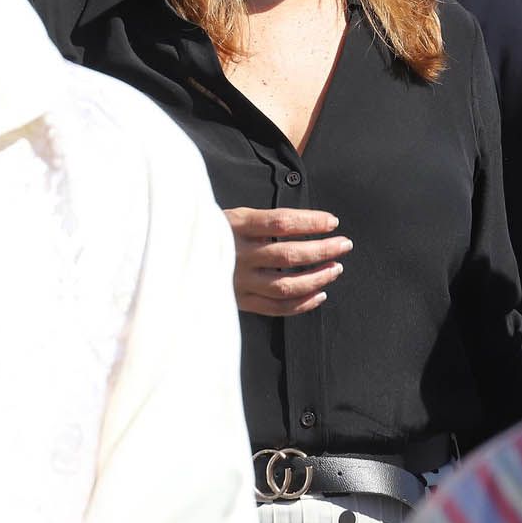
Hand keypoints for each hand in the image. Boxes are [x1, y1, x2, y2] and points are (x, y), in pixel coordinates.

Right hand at [224, 206, 350, 316]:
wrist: (177, 258)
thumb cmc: (213, 233)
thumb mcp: (233, 215)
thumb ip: (265, 219)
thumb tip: (307, 220)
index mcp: (236, 226)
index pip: (281, 222)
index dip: (310, 222)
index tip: (332, 222)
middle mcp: (238, 254)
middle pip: (288, 255)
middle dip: (322, 250)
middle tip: (344, 245)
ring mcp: (239, 281)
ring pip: (286, 285)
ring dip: (317, 278)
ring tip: (336, 269)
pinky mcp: (240, 302)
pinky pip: (276, 307)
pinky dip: (302, 303)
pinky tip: (320, 294)